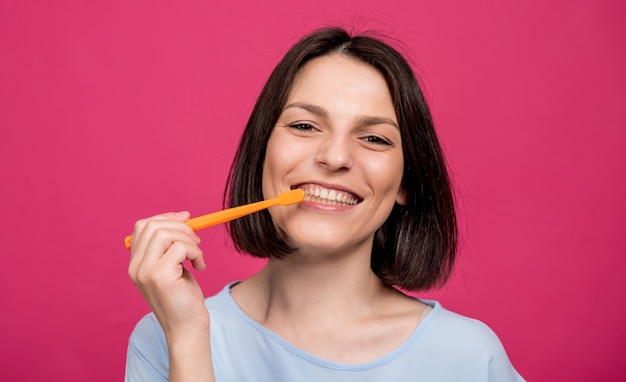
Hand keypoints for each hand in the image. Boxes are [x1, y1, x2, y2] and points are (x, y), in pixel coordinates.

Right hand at [128, 212, 208, 337]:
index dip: (165, 217)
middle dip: (180, 227)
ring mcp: (145, 271)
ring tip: (197, 256)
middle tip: (196, 242)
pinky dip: (196, 252)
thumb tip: (182, 216)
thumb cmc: (184, 299)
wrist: (187, 328)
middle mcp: (135, 267)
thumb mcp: (174, 266)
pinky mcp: (160, 276)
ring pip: (165, 233)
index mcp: (135, 264)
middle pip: (153, 225)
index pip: (142, 226)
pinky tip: (199, 266)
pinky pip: (180, 246)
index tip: (186, 219)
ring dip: (189, 240)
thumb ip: (171, 245)